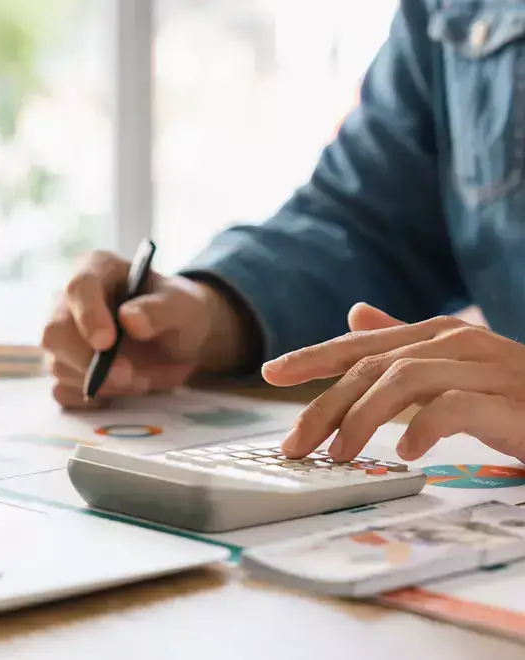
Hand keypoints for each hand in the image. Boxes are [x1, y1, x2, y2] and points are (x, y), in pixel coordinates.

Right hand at [42, 251, 250, 407]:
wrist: (180, 339)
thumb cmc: (178, 311)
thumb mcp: (183, 305)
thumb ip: (161, 309)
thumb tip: (130, 319)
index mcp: (97, 269)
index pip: (78, 287)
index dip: (88, 316)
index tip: (106, 343)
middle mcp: (70, 301)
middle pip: (55, 333)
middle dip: (89, 361)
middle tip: (130, 376)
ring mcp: (64, 337)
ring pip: (59, 365)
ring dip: (102, 382)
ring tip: (142, 379)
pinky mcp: (66, 368)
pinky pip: (63, 390)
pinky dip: (92, 398)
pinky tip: (120, 389)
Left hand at [262, 303, 524, 462]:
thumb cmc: (513, 392)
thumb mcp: (452, 365)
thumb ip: (403, 343)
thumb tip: (354, 314)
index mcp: (434, 334)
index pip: (359, 344)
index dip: (312, 356)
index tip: (269, 372)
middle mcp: (454, 342)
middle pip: (371, 366)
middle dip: (325, 405)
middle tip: (294, 444)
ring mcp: (483, 368)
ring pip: (404, 380)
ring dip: (362, 418)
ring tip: (339, 454)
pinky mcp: (510, 401)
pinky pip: (455, 407)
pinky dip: (423, 428)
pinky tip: (403, 453)